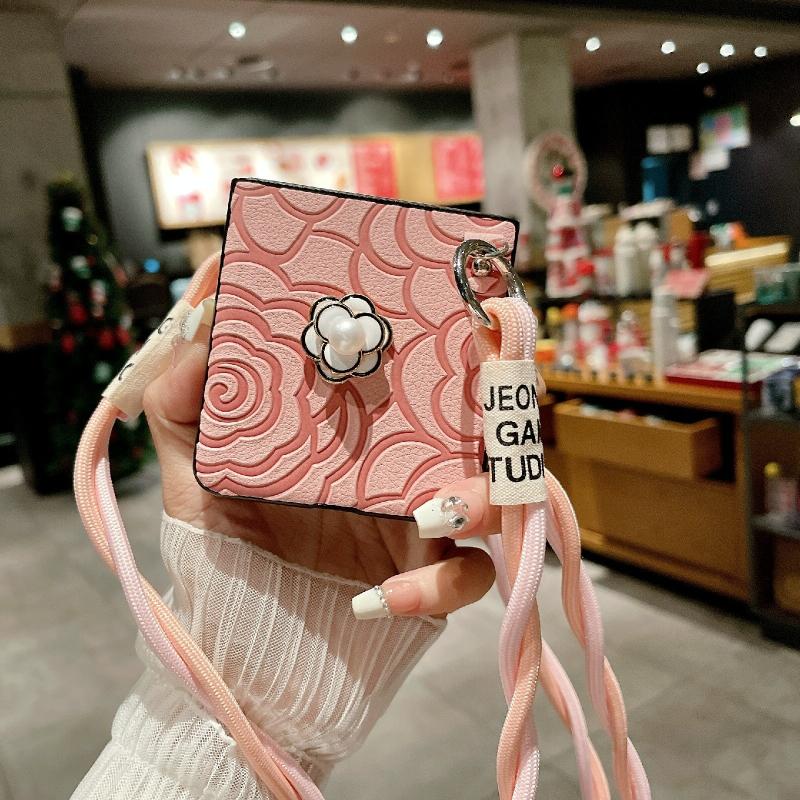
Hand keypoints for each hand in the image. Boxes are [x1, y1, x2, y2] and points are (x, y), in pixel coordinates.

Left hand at [143, 327, 500, 617]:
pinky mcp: (433, 580)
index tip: (448, 321)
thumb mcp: (193, 477)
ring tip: (433, 514)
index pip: (418, 379)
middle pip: (476, 428)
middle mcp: (403, 469)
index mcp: (363, 433)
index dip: (446, 349)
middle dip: (489, 413)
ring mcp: (424, 524)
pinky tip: (378, 598)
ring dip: (480, 500)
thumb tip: (195, 338)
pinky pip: (466, 578)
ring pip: (495, 499)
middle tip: (475, 403)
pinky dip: (436, 587)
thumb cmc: (226, 549)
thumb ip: (184, 412)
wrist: (245, 637)